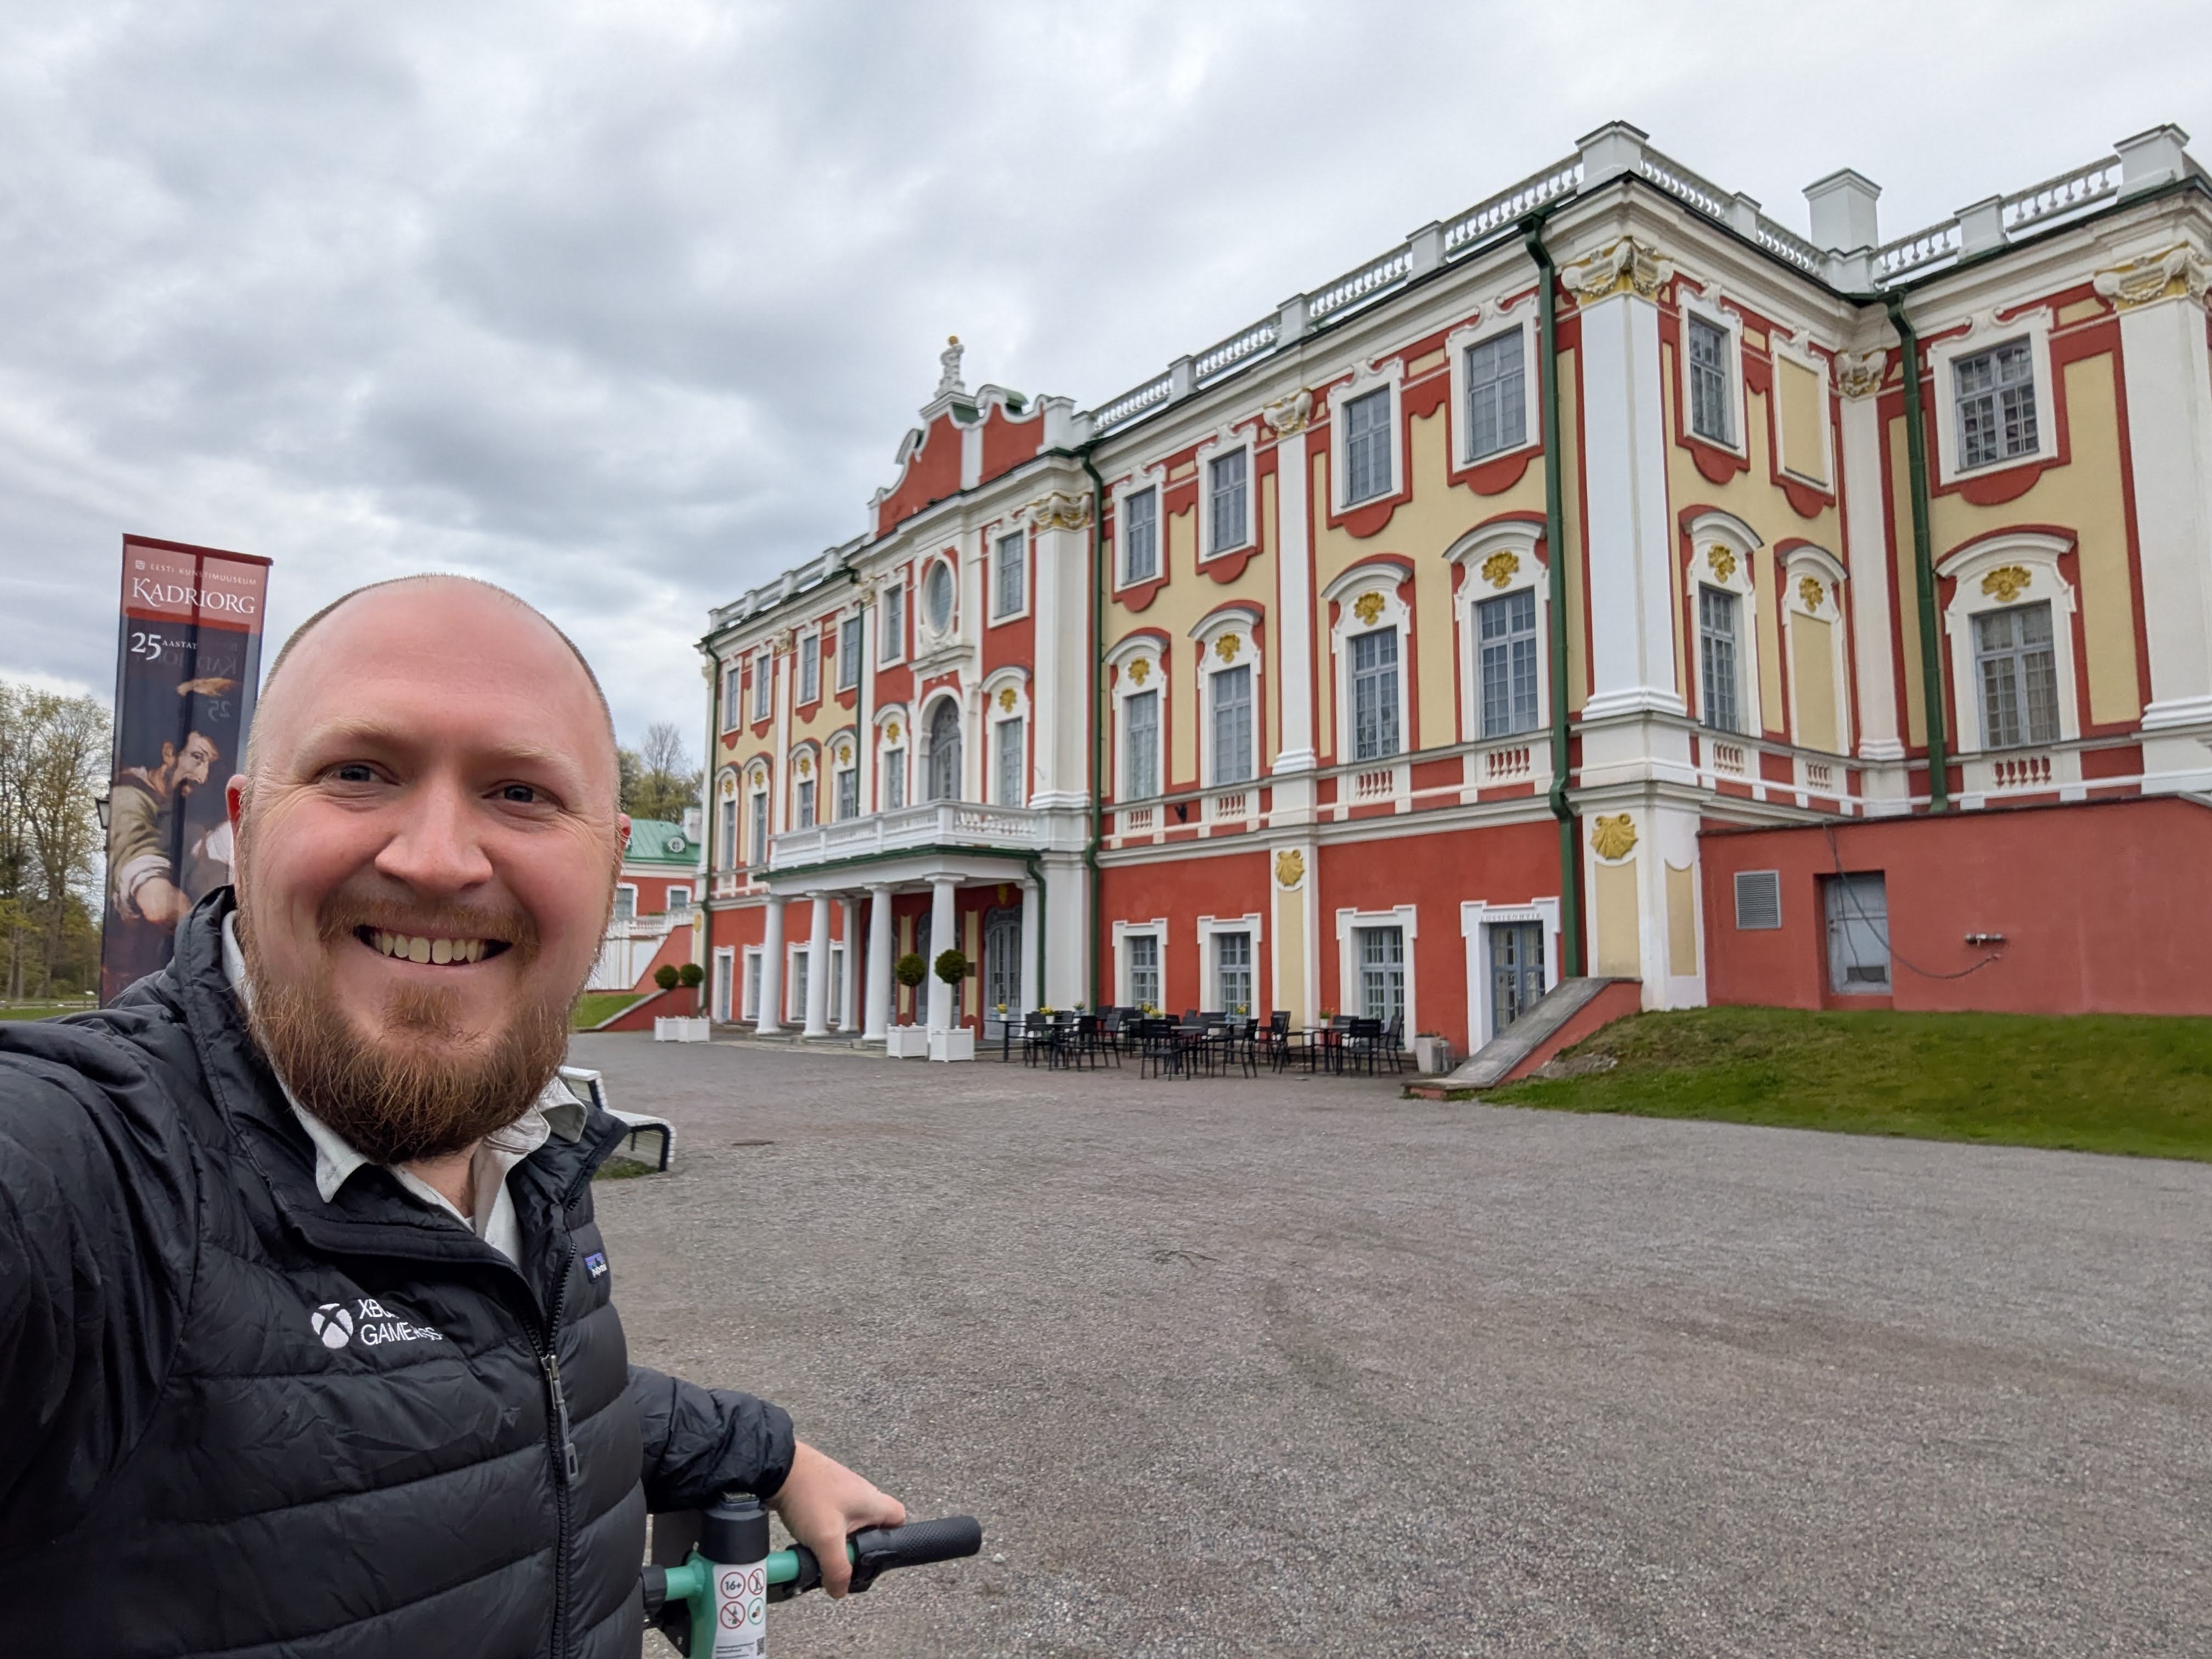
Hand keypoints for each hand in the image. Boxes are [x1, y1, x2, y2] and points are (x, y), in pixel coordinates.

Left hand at [767, 1440, 905, 1597]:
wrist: (777, 1467)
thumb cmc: (810, 1495)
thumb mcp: (826, 1539)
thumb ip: (837, 1569)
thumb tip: (840, 1590)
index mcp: (872, 1501)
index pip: (899, 1518)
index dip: (893, 1539)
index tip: (876, 1555)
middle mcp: (862, 1493)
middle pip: (872, 1525)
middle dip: (859, 1547)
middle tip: (844, 1561)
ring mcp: (842, 1490)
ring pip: (849, 1523)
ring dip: (838, 1540)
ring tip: (823, 1552)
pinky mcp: (824, 1491)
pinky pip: (832, 1517)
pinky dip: (824, 1530)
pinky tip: (810, 1538)